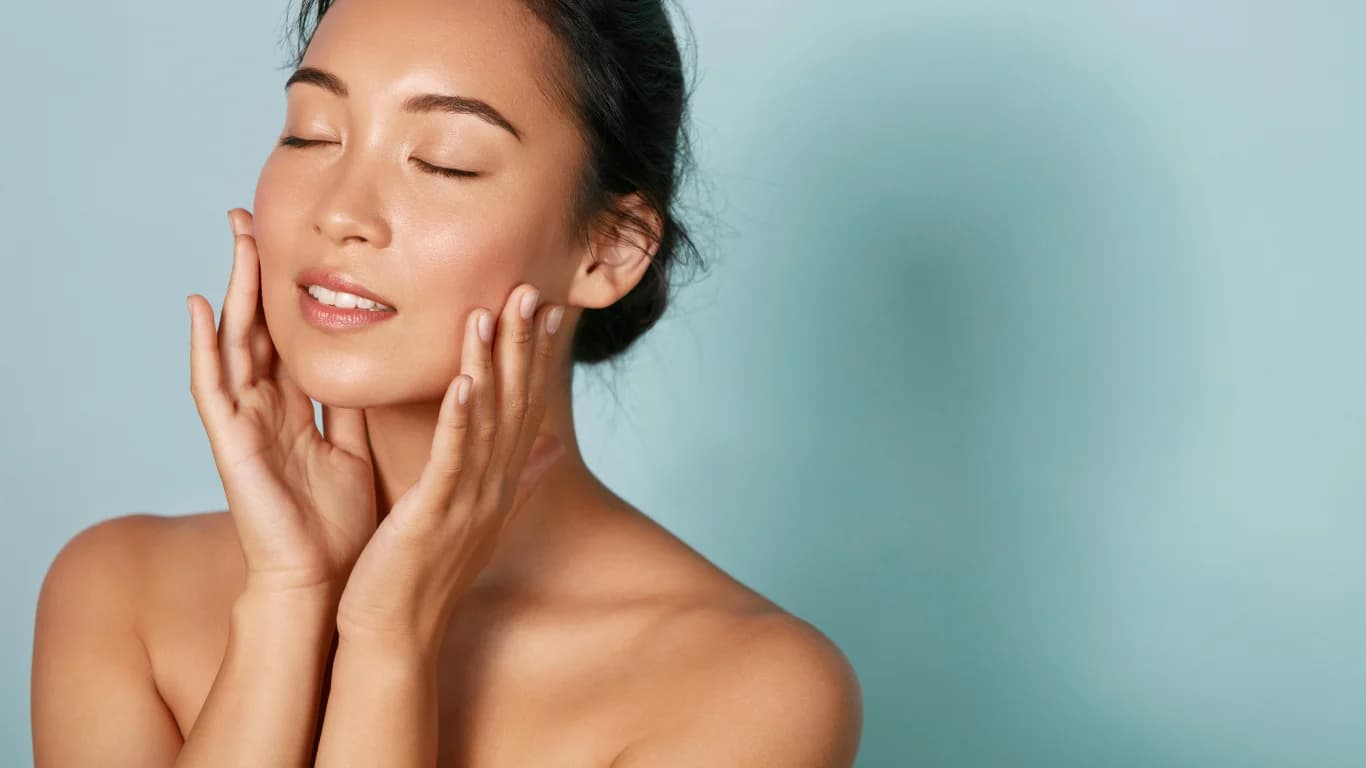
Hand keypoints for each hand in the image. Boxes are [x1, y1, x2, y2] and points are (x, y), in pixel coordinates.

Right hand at [187, 208, 376, 597]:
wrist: (327, 583)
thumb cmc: (342, 526)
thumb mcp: (358, 450)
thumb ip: (358, 408)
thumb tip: (385, 367)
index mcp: (299, 411)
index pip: (291, 338)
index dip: (290, 293)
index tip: (297, 244)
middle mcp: (267, 410)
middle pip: (258, 328)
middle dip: (256, 274)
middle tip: (253, 217)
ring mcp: (245, 424)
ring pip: (235, 343)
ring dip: (233, 290)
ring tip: (235, 237)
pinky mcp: (231, 444)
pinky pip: (211, 388)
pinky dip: (204, 347)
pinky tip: (201, 307)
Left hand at [335, 283, 565, 653]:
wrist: (396, 633)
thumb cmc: (427, 573)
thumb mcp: (479, 515)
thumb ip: (520, 478)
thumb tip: (556, 447)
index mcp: (498, 481)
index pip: (526, 406)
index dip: (538, 357)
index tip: (549, 309)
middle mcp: (492, 485)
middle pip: (515, 403)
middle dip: (523, 345)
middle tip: (532, 289)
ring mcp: (468, 500)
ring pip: (487, 420)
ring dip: (493, 363)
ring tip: (495, 311)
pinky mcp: (434, 514)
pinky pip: (451, 458)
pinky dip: (459, 418)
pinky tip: (464, 380)